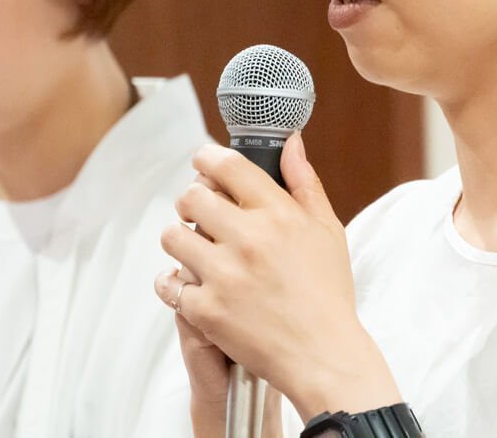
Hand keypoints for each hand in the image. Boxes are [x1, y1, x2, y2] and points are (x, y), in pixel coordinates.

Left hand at [157, 133, 401, 419]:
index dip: (207, 157)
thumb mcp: (326, 229)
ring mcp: (224, 276)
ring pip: (172, 236)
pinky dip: (174, 283)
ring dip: (180, 239)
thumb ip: (303, 182)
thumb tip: (290, 143)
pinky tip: (191, 283)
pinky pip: (168, 283)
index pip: (227, 165)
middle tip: (201, 213)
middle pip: (191, 196)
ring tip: (196, 249)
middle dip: (192, 200)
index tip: (203, 161)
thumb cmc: (327, 291)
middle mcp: (249, 239)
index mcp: (279, 213)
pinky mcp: (206, 311)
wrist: (323, 354)